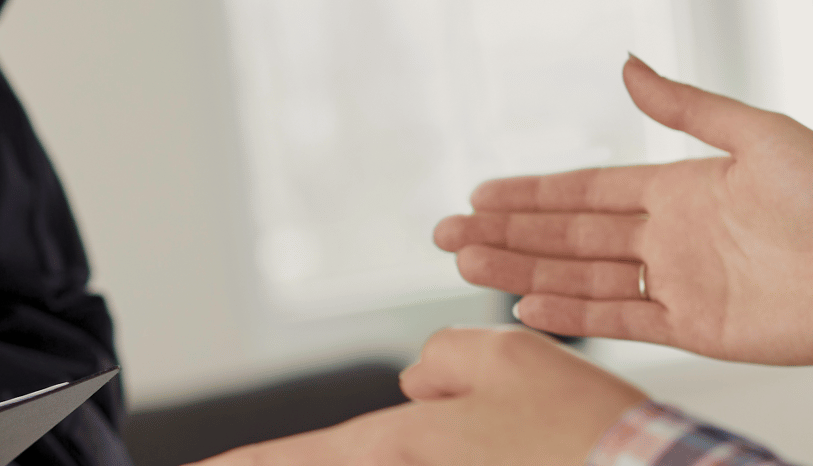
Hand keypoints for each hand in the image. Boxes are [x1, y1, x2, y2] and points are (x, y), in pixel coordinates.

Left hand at [187, 327, 646, 465]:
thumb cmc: (581, 428)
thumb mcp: (505, 357)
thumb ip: (441, 359)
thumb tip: (417, 383)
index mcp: (393, 445)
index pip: (282, 461)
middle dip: (286, 464)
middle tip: (231, 464)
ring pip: (386, 463)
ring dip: (399, 446)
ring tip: (479, 418)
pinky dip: (449, 451)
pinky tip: (496, 437)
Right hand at [433, 56, 812, 364]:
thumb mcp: (759, 133)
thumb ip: (686, 107)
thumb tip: (627, 65)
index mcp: (680, 188)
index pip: (586, 192)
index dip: (531, 192)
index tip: (479, 194)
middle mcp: (670, 237)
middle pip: (570, 235)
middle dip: (506, 232)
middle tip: (446, 233)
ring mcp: (678, 284)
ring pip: (582, 276)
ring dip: (523, 269)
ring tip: (468, 264)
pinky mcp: (695, 328)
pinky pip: (622, 320)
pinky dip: (574, 313)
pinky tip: (529, 301)